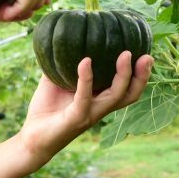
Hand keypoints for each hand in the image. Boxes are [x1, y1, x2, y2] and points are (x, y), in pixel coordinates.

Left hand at [19, 51, 152, 165]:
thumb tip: (63, 39)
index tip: (146, 53)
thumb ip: (63, 64)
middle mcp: (100, 108)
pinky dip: (86, 78)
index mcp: (99, 100)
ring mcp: (90, 114)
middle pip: (130, 94)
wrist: (31, 138)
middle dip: (142, 76)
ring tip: (125, 54)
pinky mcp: (76, 118)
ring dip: (123, 75)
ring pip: (116, 96)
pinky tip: (85, 61)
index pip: (127, 89)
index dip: (140, 75)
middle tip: (148, 56)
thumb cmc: (46, 111)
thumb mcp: (56, 82)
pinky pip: (85, 97)